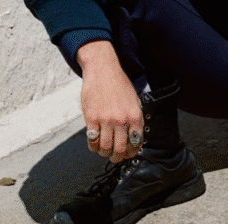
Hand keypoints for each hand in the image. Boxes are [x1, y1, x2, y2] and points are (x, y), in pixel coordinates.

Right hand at [76, 41, 143, 162]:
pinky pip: (92, 140)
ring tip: (104, 150)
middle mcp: (121, 119)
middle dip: (117, 157)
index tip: (128, 154)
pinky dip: (93, 146)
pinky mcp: (92, 118)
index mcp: (134, 115)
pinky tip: (94, 144)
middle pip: (120, 149)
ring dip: (104, 153)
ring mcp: (106, 119)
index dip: (132, 152)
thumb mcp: (134, 99)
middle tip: (115, 157)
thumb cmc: (118, 83)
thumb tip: (135, 137)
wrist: (103, 69)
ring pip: (105, 147)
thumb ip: (135, 118)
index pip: (135, 142)